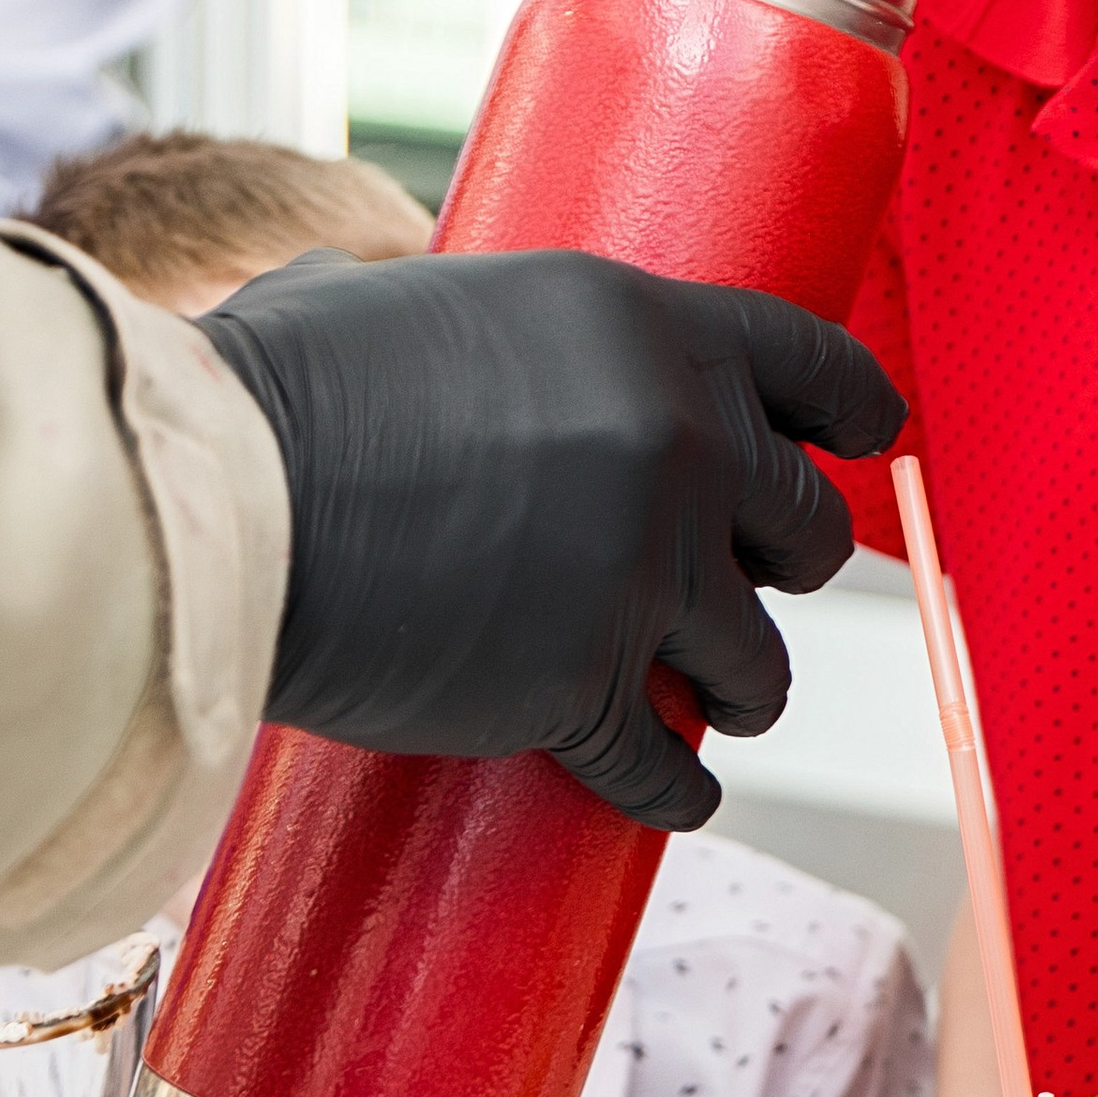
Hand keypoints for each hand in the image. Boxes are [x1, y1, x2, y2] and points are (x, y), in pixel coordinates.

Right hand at [198, 251, 904, 821]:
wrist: (224, 507)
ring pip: (762, 661)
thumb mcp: (404, 301)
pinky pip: (669, 765)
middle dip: (786, 565)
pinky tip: (675, 795)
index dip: (854, 410)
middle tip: (745, 586)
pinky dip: (676, 791)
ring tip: (719, 702)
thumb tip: (424, 319)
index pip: (811, 362)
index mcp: (646, 327)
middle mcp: (679, 443)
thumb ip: (467, 325)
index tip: (873, 439)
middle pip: (811, 527)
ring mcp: (645, 571)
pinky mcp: (588, 688)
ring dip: (744, 687)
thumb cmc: (276, 392)